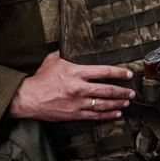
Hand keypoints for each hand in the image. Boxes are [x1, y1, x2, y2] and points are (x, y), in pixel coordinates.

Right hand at [8, 51, 134, 121]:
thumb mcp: (52, 61)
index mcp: (76, 73)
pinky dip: (108, 115)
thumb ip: (64, 54)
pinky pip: (95, 115)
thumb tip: (69, 45)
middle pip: (108, 90)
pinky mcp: (75, 114)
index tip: (129, 74)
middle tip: (132, 91)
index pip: (104, 72)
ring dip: (118, 103)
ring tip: (127, 101)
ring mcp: (78, 102)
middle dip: (123, 91)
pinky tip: (117, 113)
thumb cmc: (40, 79)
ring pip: (104, 104)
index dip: (119, 73)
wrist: (27, 98)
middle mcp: (80, 88)